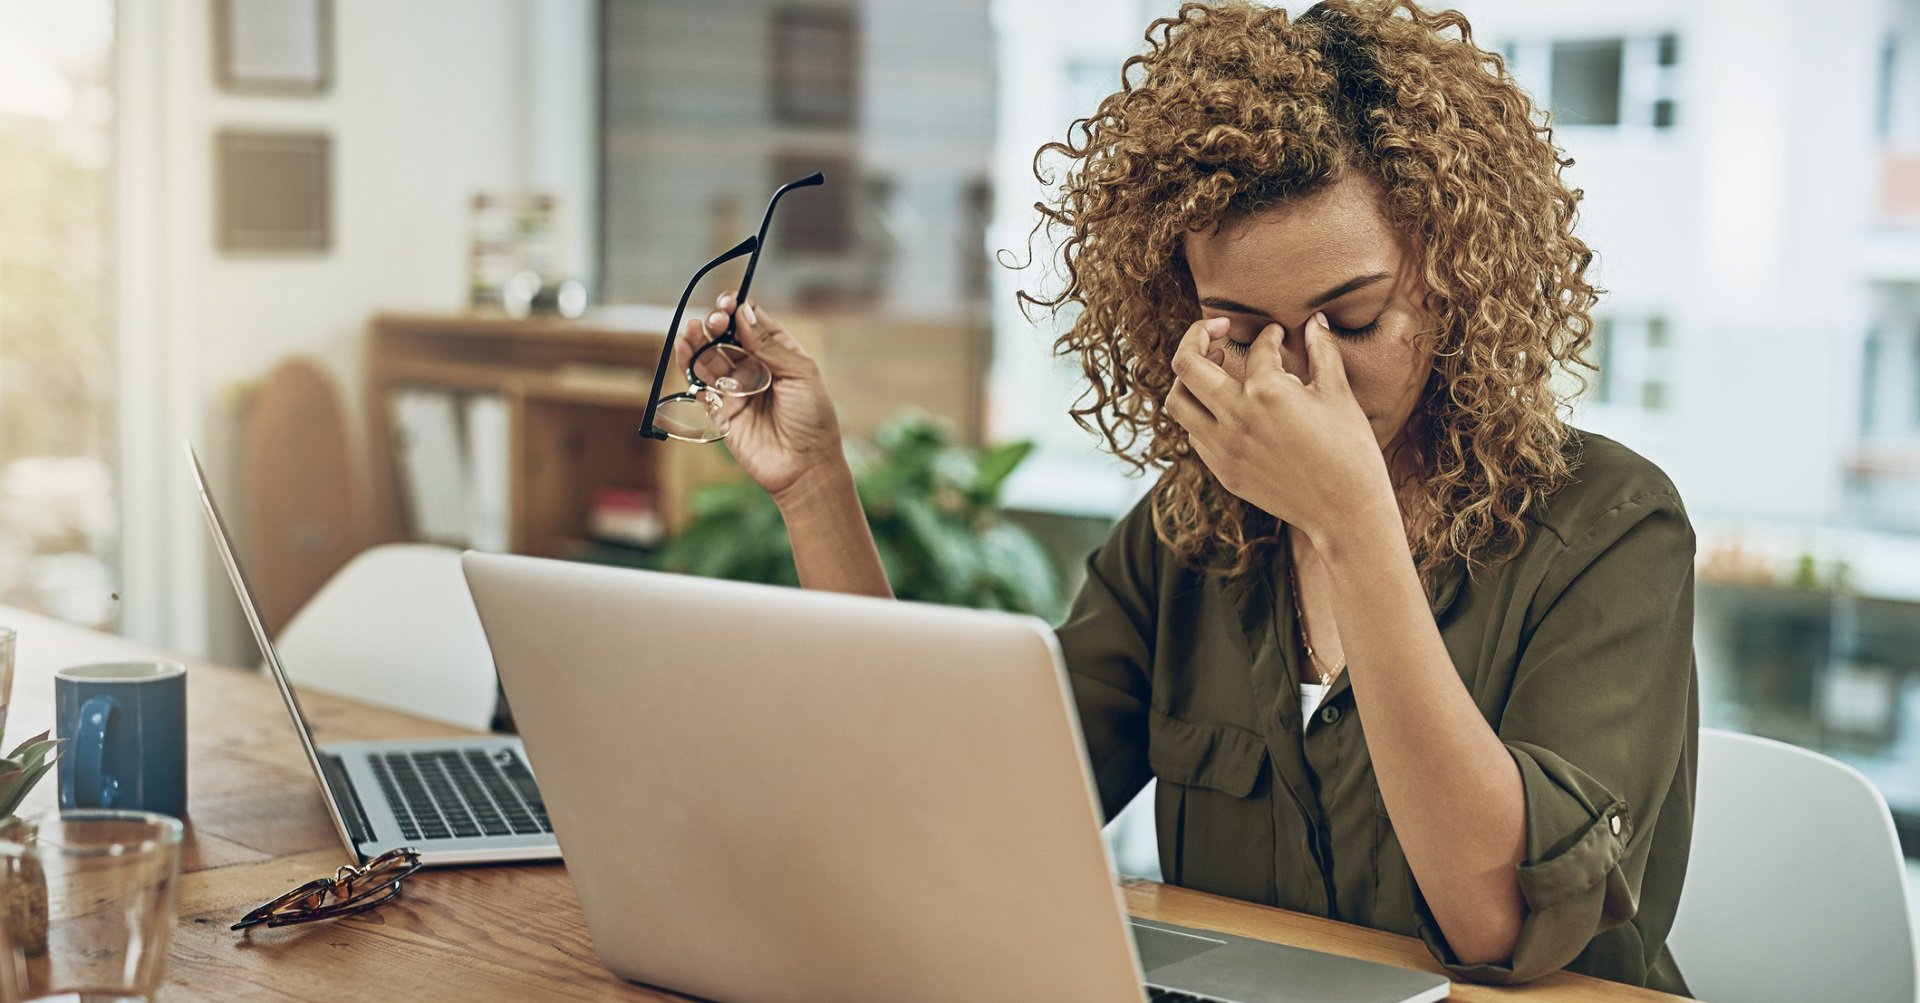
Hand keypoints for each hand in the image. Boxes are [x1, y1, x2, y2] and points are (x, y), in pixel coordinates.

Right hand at [676, 293, 845, 501]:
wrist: (805, 466)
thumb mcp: (799, 374)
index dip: (738, 311)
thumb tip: (743, 312)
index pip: (753, 324)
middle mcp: (756, 369)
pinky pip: (700, 384)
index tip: (728, 303)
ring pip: (710, 357)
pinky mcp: (720, 410)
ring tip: (693, 329)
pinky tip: (685, 349)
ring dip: (699, 341)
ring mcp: (736, 389)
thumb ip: (768, 344)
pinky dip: (689, 365)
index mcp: (780, 355)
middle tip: (713, 320)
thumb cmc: (812, 418)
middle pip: (727, 337)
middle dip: (717, 324)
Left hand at [1164, 312, 1397, 547]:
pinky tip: (1224, 408)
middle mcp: (1235, 417)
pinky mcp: (1223, 471)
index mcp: (1267, 391)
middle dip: (1196, 337)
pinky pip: (1193, 434)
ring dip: (1189, 378)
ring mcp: (1223, 448)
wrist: (1346, 513)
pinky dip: (1201, 413)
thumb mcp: (1339, 394)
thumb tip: (1317, 321)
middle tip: (1217, 329)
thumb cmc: (1350, 451)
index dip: (1269, 335)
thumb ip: (1323, 352)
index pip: (1256, 348)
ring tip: (1212, 367)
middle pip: (1186, 365)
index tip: (1277, 335)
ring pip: (1177, 402)